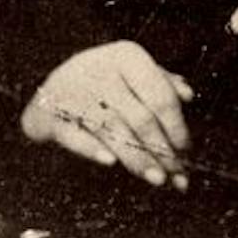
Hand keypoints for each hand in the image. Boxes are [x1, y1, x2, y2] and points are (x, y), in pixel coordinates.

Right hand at [19, 40, 193, 188]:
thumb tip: (188, 96)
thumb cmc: (104, 80)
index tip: (186, 152)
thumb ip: (162, 82)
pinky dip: (92, 149)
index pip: (160, 97)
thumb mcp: (132, 72)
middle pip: (141, 118)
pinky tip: (110, 163)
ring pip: (114, 131)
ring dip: (138, 159)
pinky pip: (75, 136)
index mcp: (127, 56)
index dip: (177, 128)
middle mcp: (101, 70)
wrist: (50, 86)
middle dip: (162, 151)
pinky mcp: (51, 114)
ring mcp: (74, 91)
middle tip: (177, 176)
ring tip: (157, 180)